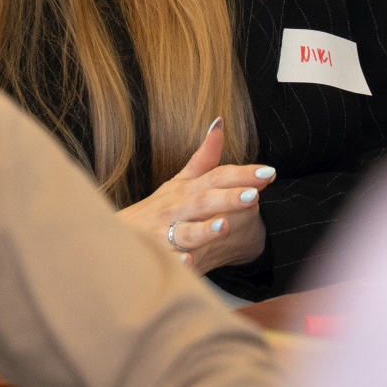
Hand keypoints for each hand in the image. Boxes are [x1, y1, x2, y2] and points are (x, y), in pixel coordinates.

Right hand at [117, 119, 275, 275]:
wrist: (118, 234)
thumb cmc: (156, 208)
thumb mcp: (179, 180)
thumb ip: (204, 158)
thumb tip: (219, 124)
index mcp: (187, 190)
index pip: (217, 177)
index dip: (242, 174)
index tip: (269, 173)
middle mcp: (177, 209)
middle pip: (204, 201)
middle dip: (228, 198)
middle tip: (254, 195)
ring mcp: (166, 233)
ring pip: (186, 232)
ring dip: (204, 230)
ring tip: (224, 226)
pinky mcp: (158, 256)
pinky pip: (168, 260)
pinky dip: (177, 261)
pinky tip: (188, 262)